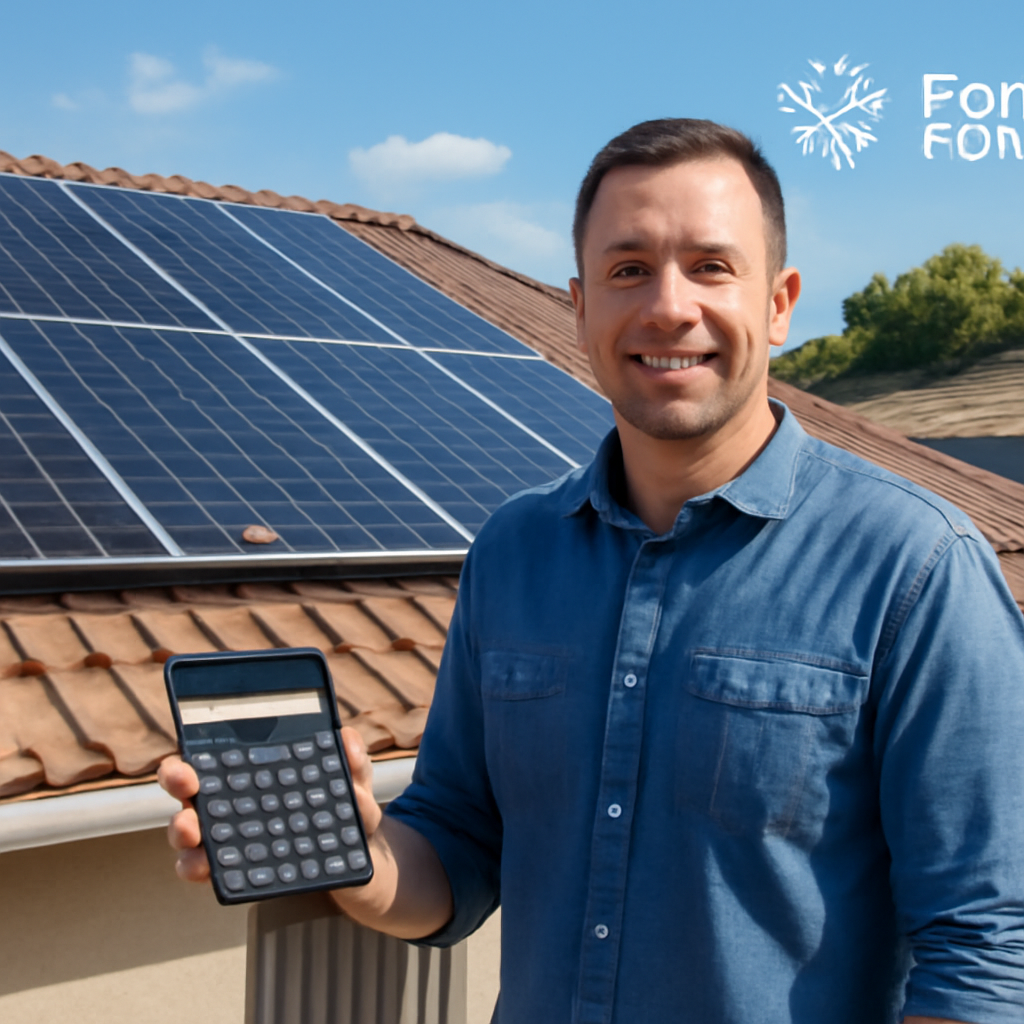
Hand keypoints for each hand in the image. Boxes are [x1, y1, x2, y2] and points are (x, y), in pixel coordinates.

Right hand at [156, 726, 381, 882]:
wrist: (362, 857)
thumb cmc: (346, 806)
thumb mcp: (354, 780)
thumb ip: (353, 759)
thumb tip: (347, 741)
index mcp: (251, 770)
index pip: (207, 760)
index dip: (185, 764)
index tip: (186, 768)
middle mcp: (231, 801)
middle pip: (188, 793)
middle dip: (177, 790)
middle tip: (188, 794)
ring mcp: (232, 838)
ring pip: (191, 836)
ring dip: (184, 838)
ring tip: (194, 843)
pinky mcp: (242, 871)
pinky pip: (211, 873)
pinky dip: (204, 872)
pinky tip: (209, 873)